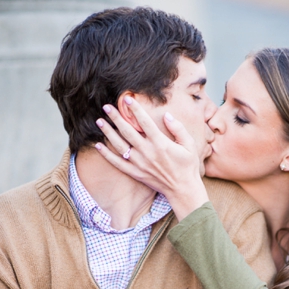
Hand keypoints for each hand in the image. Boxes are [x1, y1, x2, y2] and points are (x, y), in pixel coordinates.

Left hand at [94, 97, 208, 219]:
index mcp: (161, 143)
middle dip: (116, 117)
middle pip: (127, 131)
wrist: (183, 189)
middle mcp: (147, 152)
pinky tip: (98, 145)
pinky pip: (117, 162)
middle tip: (106, 107)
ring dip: (108, 132)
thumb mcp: (190, 145)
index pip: (145, 122)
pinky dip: (107, 154)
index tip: (127, 99)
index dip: (135, 109)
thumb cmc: (188, 166)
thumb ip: (178, 129)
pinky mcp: (136, 172)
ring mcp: (139, 163)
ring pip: (119, 145)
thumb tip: (167, 115)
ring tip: (100, 121)